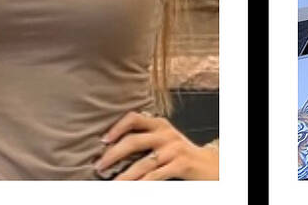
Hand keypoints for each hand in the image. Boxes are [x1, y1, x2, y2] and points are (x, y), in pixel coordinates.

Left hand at [96, 111, 215, 180]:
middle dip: (113, 154)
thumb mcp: (164, 140)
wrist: (208, 165)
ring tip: (112, 184)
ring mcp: (173, 149)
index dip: (116, 127)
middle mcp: (165, 133)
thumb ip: (146, 139)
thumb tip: (114, 147)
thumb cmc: (180, 154)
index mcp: (159, 124)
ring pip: (142, 163)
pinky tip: (133, 189)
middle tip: (99, 166)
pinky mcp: (180, 164)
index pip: (133, 118)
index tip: (102, 140)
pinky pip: (156, 176)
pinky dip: (142, 184)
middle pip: (133, 141)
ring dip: (124, 176)